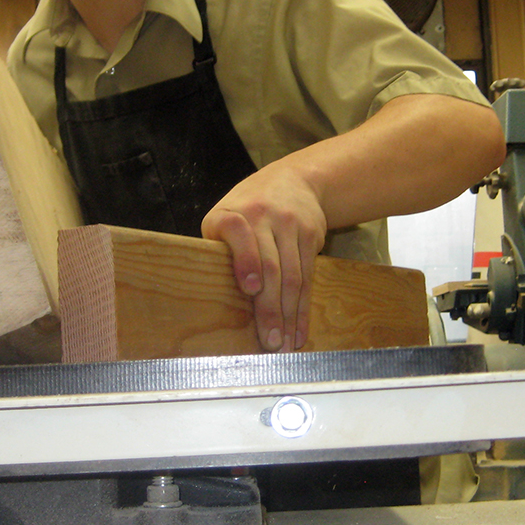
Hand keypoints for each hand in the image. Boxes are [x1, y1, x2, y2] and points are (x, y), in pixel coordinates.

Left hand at [201, 164, 327, 352]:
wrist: (295, 179)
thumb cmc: (248, 209)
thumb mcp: (225, 217)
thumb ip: (221, 252)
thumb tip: (212, 306)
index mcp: (231, 214)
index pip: (238, 233)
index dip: (245, 261)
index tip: (250, 289)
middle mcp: (262, 216)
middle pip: (271, 267)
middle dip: (270, 309)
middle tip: (271, 343)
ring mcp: (290, 225)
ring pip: (293, 277)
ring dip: (290, 316)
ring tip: (286, 345)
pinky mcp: (311, 235)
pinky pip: (308, 277)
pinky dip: (304, 308)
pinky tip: (300, 329)